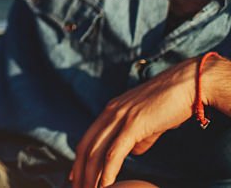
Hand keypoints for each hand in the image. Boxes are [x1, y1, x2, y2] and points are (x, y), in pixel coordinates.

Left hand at [70, 56, 219, 187]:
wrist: (187, 85)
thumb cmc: (171, 103)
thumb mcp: (148, 122)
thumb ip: (138, 138)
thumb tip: (132, 152)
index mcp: (111, 111)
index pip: (87, 139)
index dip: (79, 160)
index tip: (74, 177)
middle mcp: (110, 113)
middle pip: (87, 147)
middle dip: (80, 171)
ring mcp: (120, 118)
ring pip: (97, 152)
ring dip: (91, 176)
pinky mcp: (133, 125)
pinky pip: (115, 152)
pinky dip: (108, 171)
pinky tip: (106, 185)